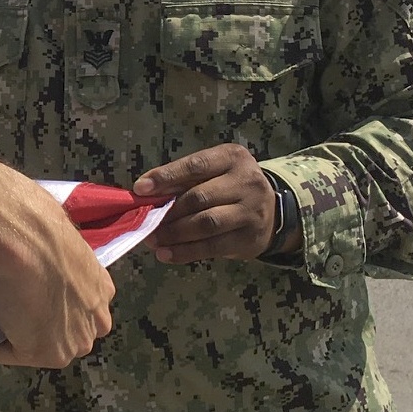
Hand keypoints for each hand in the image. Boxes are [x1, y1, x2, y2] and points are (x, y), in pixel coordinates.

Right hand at [0, 129, 113, 367]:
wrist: (22, 237)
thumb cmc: (35, 222)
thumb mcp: (53, 232)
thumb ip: (51, 250)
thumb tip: (25, 241)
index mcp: (101, 287)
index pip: (80, 305)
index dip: (53, 299)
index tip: (28, 290)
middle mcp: (96, 318)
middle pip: (66, 331)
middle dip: (40, 323)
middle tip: (7, 303)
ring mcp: (74, 340)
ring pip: (40, 343)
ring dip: (15, 333)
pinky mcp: (45, 353)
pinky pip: (10, 351)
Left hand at [133, 143, 282, 262]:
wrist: (272, 209)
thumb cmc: (228, 184)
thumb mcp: (212, 171)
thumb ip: (183, 180)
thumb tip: (145, 194)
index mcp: (232, 157)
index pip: (195, 166)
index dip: (165, 177)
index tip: (140, 189)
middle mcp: (246, 181)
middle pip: (199, 197)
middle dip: (168, 212)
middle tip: (144, 222)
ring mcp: (250, 211)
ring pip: (206, 224)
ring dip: (175, 234)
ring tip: (153, 240)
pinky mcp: (249, 238)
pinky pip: (213, 247)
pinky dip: (186, 251)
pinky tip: (167, 254)